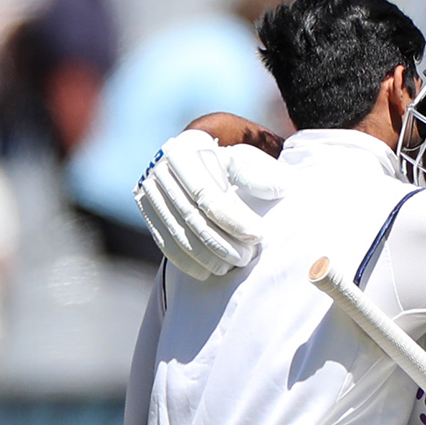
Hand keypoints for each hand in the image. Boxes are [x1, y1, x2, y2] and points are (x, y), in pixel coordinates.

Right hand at [133, 129, 286, 278]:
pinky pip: (163, 241)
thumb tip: (279, 190)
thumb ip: (259, 173)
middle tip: (247, 258)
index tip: (257, 236)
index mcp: (185, 152)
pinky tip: (206, 272)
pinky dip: (185, 260)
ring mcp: (150, 191)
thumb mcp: (244, 156)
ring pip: (177, 232)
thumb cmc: (226, 159)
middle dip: (221, 242)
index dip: (233, 219)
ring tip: (231, 267)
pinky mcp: (147, 209)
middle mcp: (162, 170)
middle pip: (191, 217)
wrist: (195, 154)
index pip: (208, 195)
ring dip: (205, 256)